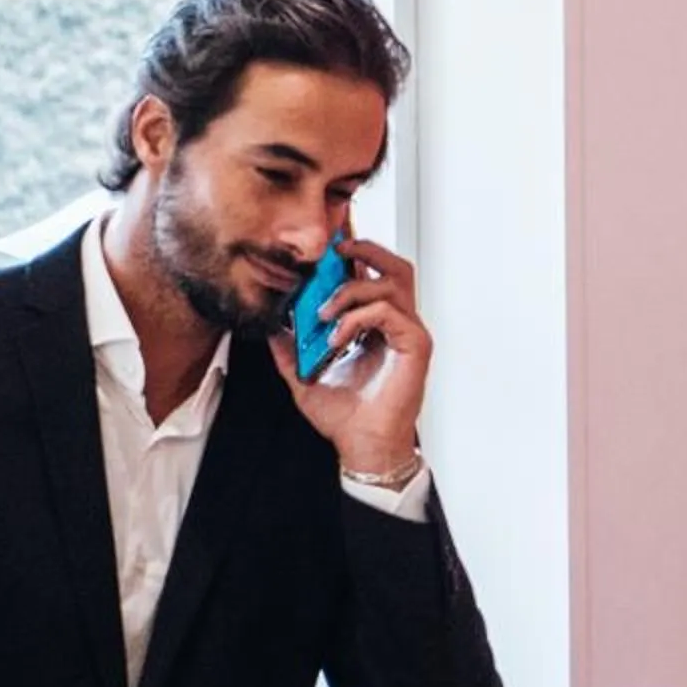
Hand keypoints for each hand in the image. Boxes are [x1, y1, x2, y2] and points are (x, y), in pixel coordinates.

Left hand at [270, 236, 431, 478]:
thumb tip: (270, 323)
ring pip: (392, 282)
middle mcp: (397, 323)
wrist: (362, 445)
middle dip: (365, 250)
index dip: (356, 252)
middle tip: (336, 253)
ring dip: (352, 290)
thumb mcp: (303, 374)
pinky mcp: (415, 345)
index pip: (372, 275)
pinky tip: (335, 336)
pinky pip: (388, 312)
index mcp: (376, 324)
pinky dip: (357, 317)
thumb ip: (288, 347)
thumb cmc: (344, 414)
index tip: (330, 241)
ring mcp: (409, 332)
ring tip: (324, 311)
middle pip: (395, 266)